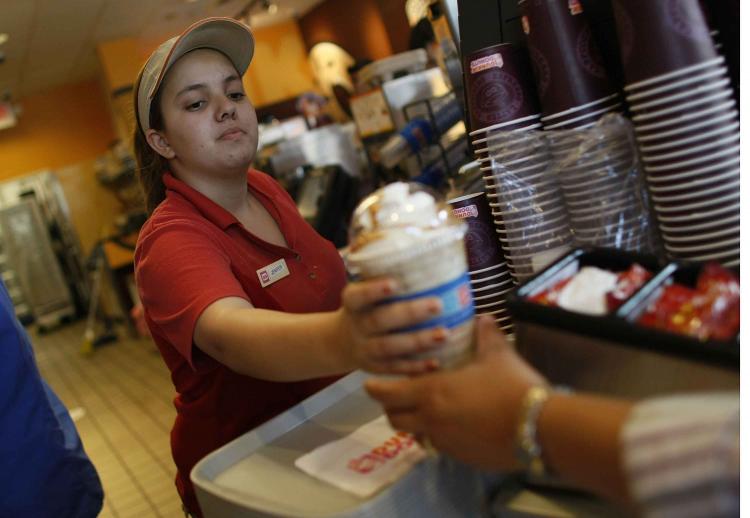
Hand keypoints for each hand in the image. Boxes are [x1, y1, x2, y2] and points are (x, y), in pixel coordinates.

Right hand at [337, 278, 448, 374]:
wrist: (340, 341)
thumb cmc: (366, 308)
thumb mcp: (364, 292)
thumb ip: (387, 278)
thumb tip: (430, 254)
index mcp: (353, 302)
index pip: (358, 295)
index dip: (374, 290)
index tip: (394, 283)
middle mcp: (357, 326)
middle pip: (379, 320)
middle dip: (409, 313)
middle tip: (437, 304)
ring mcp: (364, 349)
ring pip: (389, 347)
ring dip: (417, 341)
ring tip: (443, 334)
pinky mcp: (376, 368)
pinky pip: (395, 368)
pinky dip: (415, 367)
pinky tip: (436, 362)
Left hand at [365, 315, 546, 470]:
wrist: (539, 428)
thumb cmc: (512, 386)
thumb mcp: (498, 355)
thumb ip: (486, 335)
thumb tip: (483, 317)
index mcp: (432, 392)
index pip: (388, 394)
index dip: (376, 389)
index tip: (371, 384)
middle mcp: (431, 420)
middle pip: (394, 419)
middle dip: (390, 408)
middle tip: (397, 396)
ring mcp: (445, 442)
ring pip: (415, 435)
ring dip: (413, 424)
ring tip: (425, 411)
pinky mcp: (460, 457)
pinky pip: (438, 446)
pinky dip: (437, 436)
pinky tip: (453, 426)